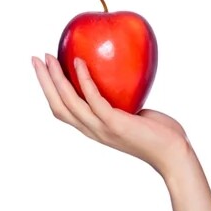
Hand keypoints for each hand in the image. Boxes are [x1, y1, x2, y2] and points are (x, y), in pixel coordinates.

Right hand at [31, 50, 191, 175]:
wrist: (174, 153)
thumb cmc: (158, 133)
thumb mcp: (132, 112)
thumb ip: (120, 100)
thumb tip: (117, 74)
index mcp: (94, 129)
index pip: (62, 110)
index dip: (49, 90)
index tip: (42, 68)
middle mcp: (93, 131)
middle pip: (59, 106)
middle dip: (44, 81)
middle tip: (36, 58)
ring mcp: (103, 129)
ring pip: (70, 103)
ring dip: (56, 79)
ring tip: (50, 57)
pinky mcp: (116, 124)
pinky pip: (94, 99)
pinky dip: (84, 80)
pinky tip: (79, 62)